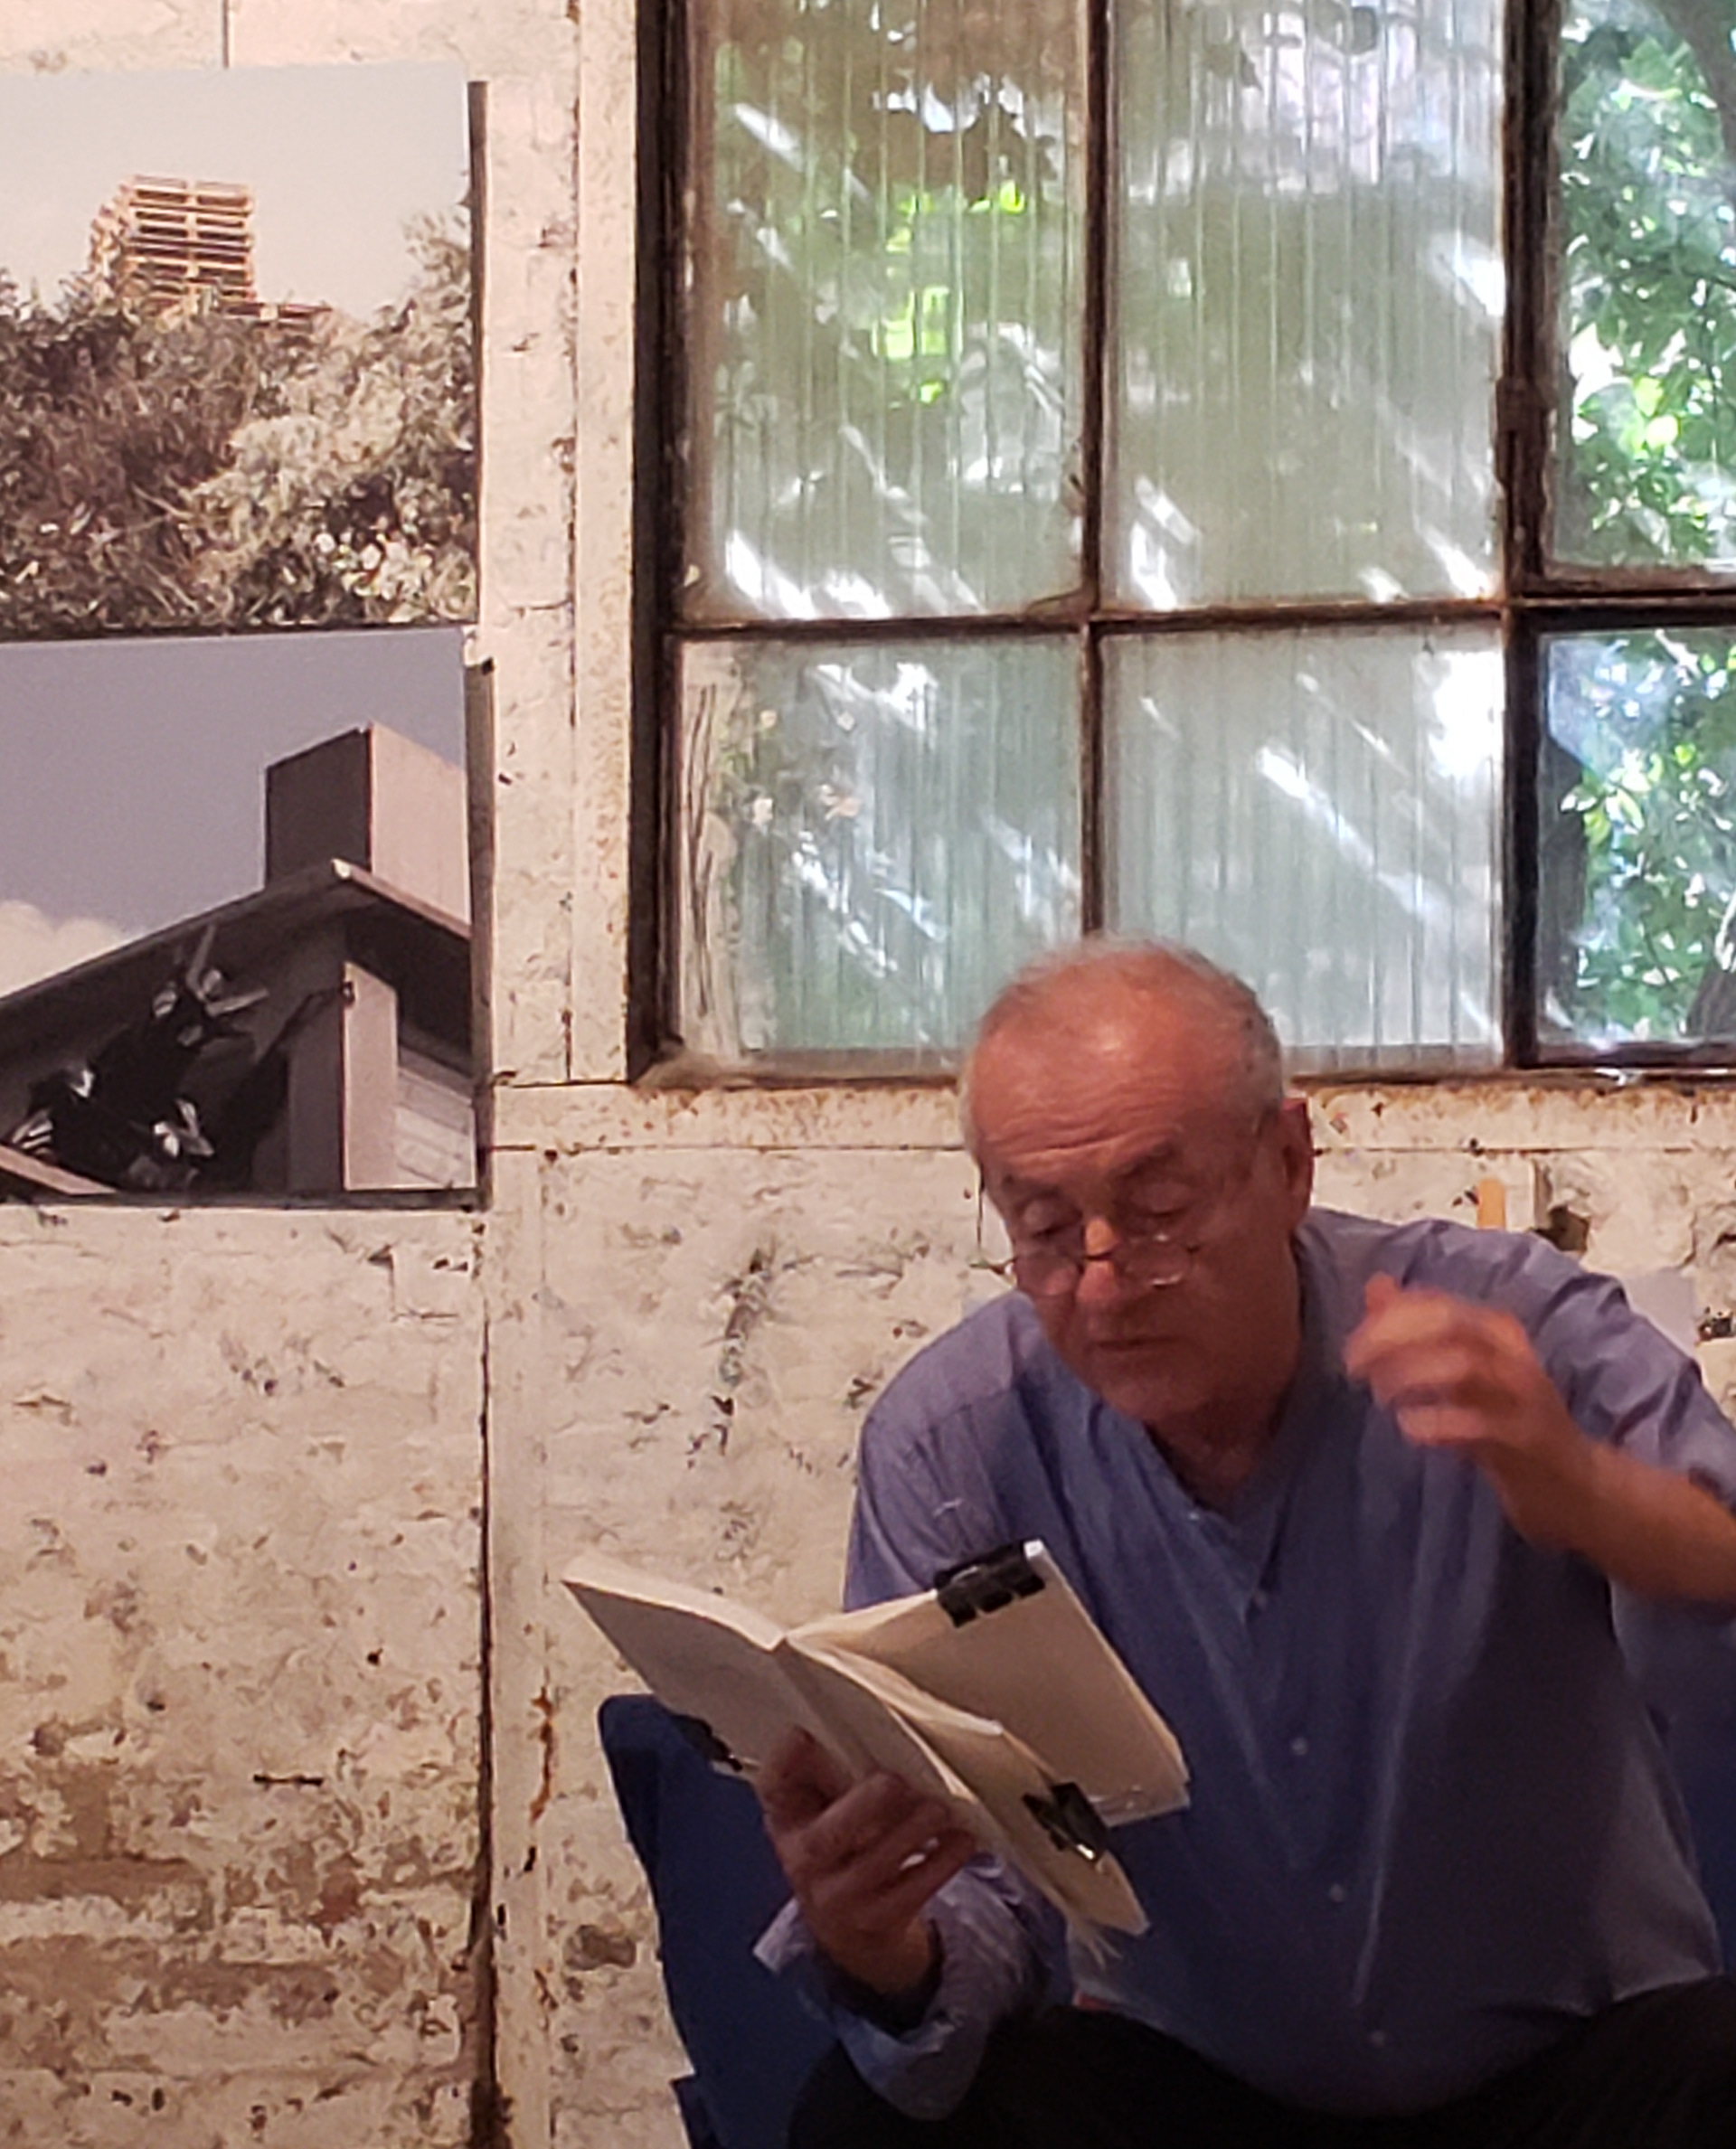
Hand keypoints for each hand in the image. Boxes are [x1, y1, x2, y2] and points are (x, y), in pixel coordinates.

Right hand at [755, 1727, 977, 1996]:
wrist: (846, 1925)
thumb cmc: (838, 1843)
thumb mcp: (821, 1805)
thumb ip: (828, 1768)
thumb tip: (846, 1720)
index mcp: (788, 1819)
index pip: (773, 1788)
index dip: (784, 1762)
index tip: (802, 1735)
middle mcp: (805, 1860)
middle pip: (825, 1837)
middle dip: (861, 1807)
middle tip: (894, 1781)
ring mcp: (840, 1896)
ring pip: (873, 1865)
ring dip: (910, 1832)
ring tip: (937, 1808)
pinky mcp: (880, 1918)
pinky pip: (912, 1892)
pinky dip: (941, 1863)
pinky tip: (961, 1839)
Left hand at [1344, 1274, 1595, 1548]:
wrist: (1576, 1485)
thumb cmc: (1508, 1422)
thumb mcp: (1464, 1369)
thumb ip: (1418, 1327)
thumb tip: (1375, 1285)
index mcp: (1495, 1333)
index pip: (1437, 1304)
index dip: (1389, 1318)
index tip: (1353, 1342)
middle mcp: (1512, 1356)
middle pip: (1449, 1325)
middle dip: (1393, 1337)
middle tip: (1353, 1364)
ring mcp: (1523, 1397)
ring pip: (1465, 1366)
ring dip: (1412, 1374)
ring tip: (1381, 1394)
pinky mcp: (1527, 1440)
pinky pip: (1481, 1424)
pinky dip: (1439, 1422)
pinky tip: (1410, 1429)